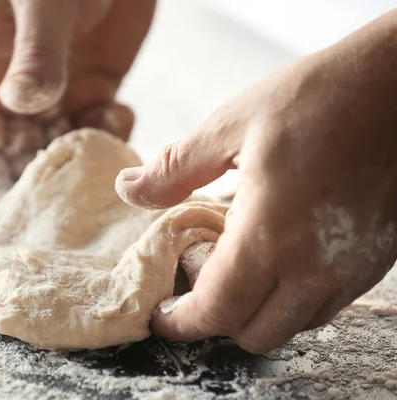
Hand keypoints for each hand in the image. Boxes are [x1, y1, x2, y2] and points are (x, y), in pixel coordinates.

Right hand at [0, 0, 154, 208]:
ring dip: (78, 166)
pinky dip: (110, 136)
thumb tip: (23, 103)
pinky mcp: (96, 86)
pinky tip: (123, 120)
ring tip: (101, 171)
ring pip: (59, 149)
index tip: (3, 212)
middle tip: (62, 211)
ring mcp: (58, 91)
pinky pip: (98, 127)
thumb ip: (33, 53)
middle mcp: (16, 91)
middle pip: (14, 156)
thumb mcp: (39, 3)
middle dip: (34, 186)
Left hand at [116, 11, 396, 353]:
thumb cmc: (317, 98)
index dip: (182, 323)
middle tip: (193, 286)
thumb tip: (128, 190)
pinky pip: (324, 306)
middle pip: (253, 334)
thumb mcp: (230, 125)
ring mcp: (351, 270)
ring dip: (254, 312)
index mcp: (271, 237)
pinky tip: (276, 259)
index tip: (161, 316)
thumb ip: (173, 169)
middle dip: (215, 321)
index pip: (217, 311)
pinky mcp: (374, 261)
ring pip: (291, 326)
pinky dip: (290, 299)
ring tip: (234, 270)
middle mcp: (315, 268)